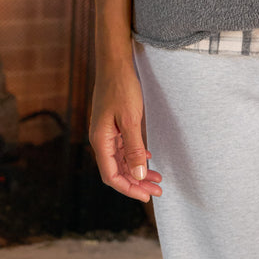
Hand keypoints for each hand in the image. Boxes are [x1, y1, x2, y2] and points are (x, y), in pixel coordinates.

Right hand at [89, 60, 162, 202]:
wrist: (115, 62)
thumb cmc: (122, 87)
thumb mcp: (131, 119)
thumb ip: (134, 149)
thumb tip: (137, 176)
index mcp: (100, 141)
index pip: (112, 176)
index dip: (128, 189)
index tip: (146, 196)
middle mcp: (100, 140)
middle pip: (117, 171)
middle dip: (136, 183)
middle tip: (157, 191)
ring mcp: (106, 132)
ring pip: (121, 160)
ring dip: (138, 170)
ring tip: (157, 178)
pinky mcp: (112, 125)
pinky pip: (123, 147)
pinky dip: (135, 155)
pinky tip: (148, 157)